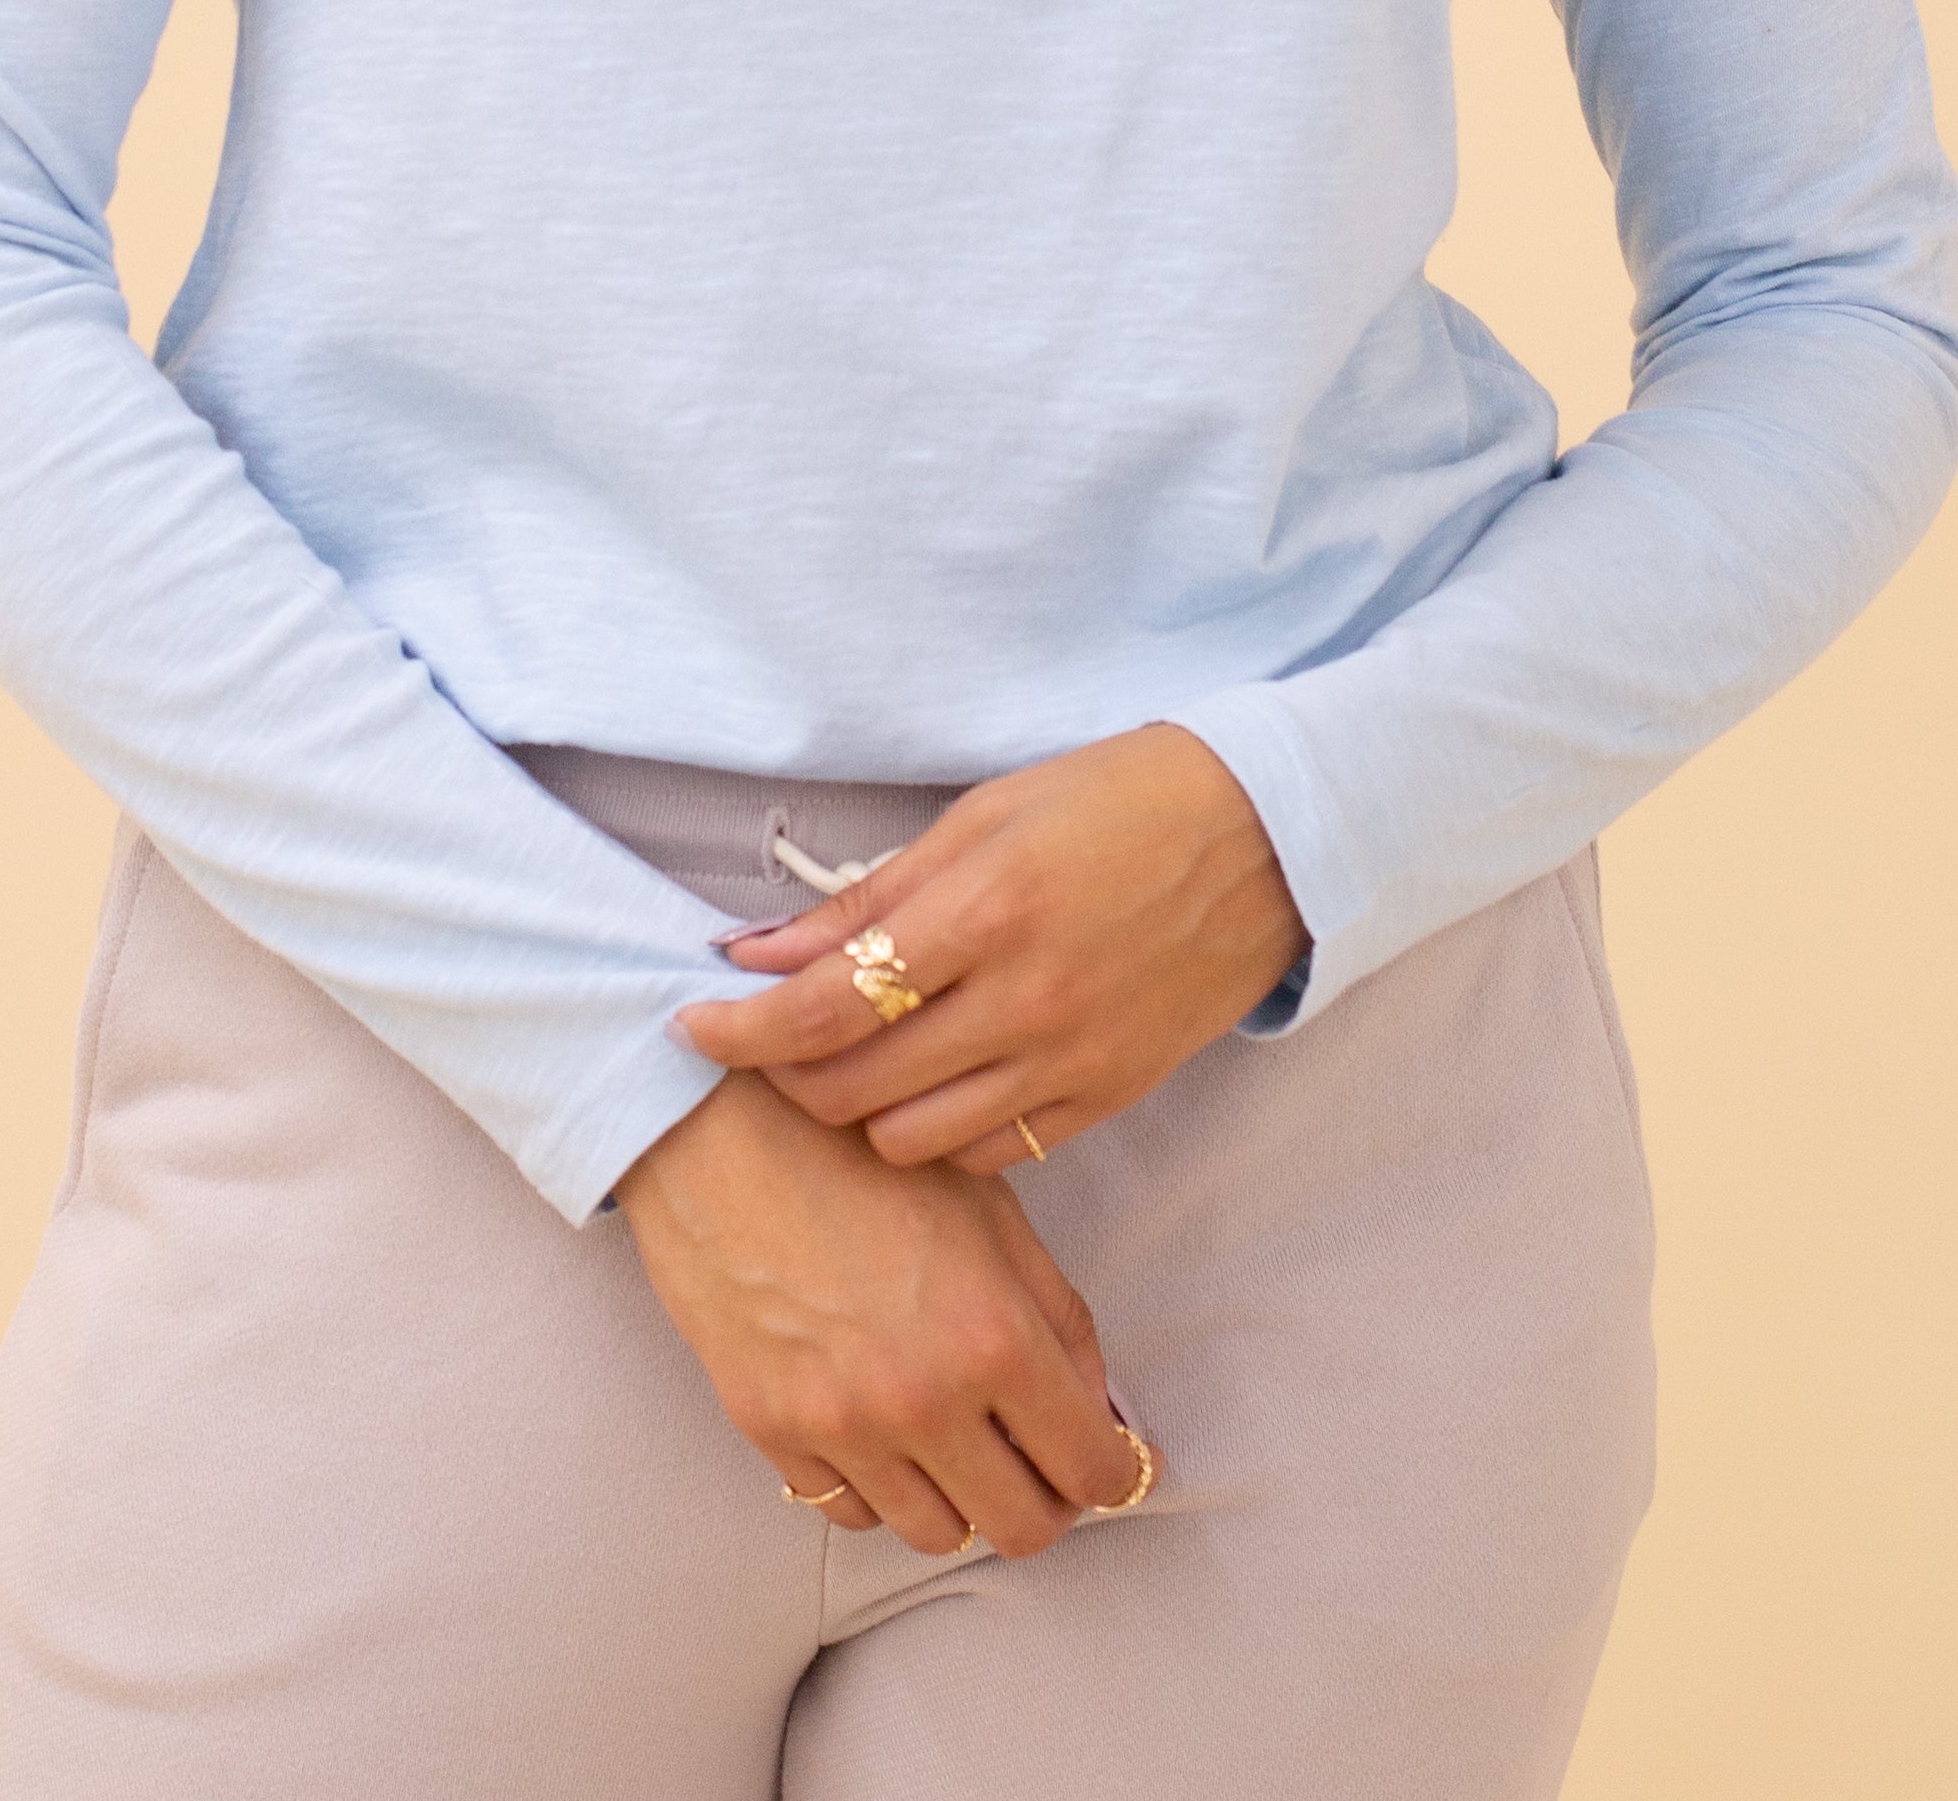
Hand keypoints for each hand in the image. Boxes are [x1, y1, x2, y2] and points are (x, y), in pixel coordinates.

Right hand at [612, 1069, 1144, 1555]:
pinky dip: (882, 1488)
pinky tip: (886, 1433)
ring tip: (961, 1443)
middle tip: (1042, 1462)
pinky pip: (849, 1511)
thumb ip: (1058, 1317)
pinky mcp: (771, 1432)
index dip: (1117, 1471)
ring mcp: (841, 1427)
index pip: (1092, 1469)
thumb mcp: (989, 1208)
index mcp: (993, 1337)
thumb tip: (1099, 1408)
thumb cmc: (863, 1147)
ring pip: (935, 1535)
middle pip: (1021, 1530)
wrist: (718, 1125)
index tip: (1113, 1459)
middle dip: (1048, 1501)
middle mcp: (922, 1401)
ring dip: (963, 1498)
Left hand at [672, 724, 1306, 1171]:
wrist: (1266, 838)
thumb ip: (871, 896)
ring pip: (909, 1143)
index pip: (826, 1004)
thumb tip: (758, 951)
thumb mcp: (984, 815)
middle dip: (785, 1074)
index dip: (739, 1029)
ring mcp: (1069, 1062)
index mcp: (985, 911)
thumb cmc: (1116, 800)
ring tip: (851, 1061)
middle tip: (767, 1038)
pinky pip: (987, 1156)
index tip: (691, 1026)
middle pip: (852, 1088)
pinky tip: (931, 1080)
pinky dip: (938, 1131)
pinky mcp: (1106, 1100)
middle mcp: (1024, 1002)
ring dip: (859, 1112)